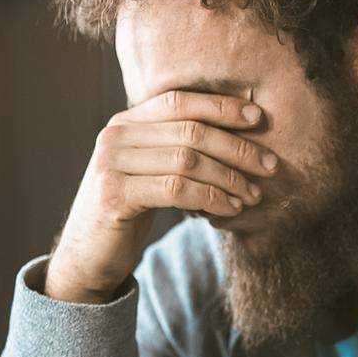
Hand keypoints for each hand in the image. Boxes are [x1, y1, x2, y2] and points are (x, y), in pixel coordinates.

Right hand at [44, 90, 279, 302]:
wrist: (87, 255)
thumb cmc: (128, 211)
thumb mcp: (149, 172)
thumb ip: (175, 149)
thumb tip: (238, 137)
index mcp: (125, 122)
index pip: (179, 100)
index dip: (222, 106)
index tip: (259, 118)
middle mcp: (115, 136)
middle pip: (190, 131)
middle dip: (237, 148)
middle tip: (269, 166)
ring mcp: (112, 164)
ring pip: (187, 160)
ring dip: (229, 178)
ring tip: (252, 195)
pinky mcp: (115, 195)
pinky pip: (177, 189)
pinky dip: (210, 197)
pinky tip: (229, 209)